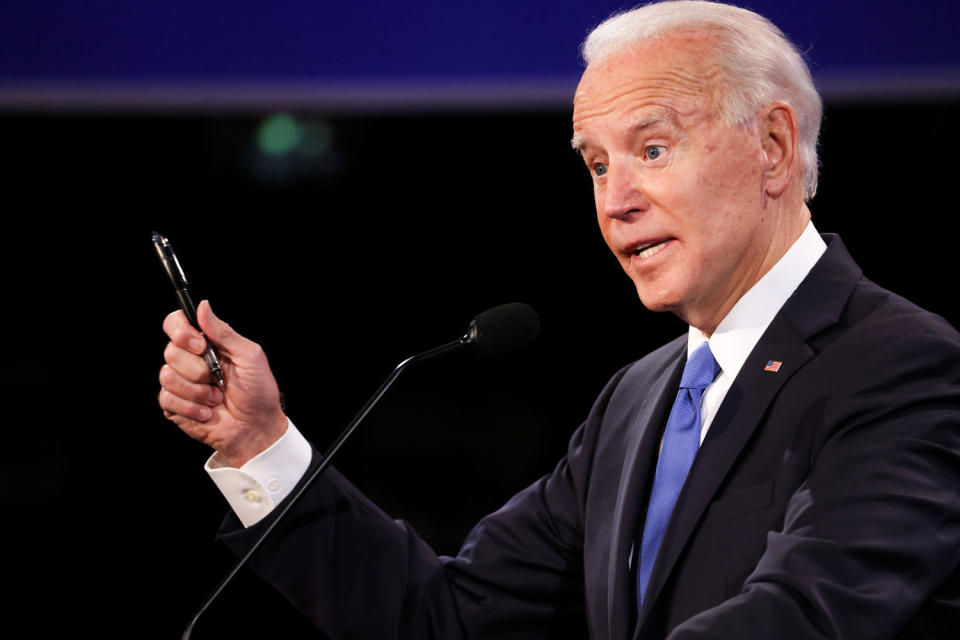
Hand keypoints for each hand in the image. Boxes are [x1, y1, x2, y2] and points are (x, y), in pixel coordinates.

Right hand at [159, 300, 286, 466]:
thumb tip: (203, 306)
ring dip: (198, 391)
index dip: (181, 331)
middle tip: (218, 379)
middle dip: (198, 369)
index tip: (200, 345)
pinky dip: (191, 407)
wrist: (256, 428)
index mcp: (206, 344)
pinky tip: (207, 412)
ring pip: (167, 376)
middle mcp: (190, 360)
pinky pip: (167, 398)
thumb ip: (224, 332)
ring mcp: (180, 383)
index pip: (176, 324)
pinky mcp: (174, 405)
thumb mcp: (249, 356)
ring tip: (217, 398)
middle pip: (170, 351)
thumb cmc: (258, 392)